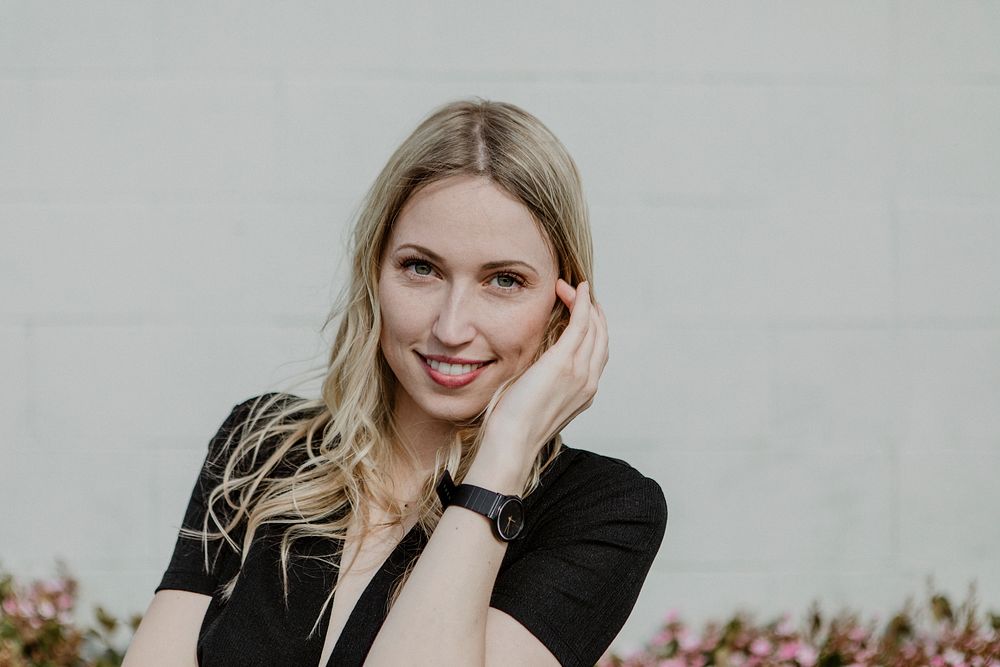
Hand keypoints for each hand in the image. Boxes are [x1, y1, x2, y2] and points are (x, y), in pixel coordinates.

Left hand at [476, 279, 608, 478]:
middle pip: (601, 337)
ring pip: (594, 327)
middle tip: (577, 294)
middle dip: (592, 311)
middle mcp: (589, 381)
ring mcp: (579, 372)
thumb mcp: (538, 401)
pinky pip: (580, 324)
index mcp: (585, 393)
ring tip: (570, 288)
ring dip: (584, 303)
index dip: (593, 328)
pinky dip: (581, 303)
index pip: (598, 353)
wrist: (513, 440)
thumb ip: (544, 382)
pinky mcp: (563, 362)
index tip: (580, 312)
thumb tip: (534, 367)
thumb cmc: (516, 426)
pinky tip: (574, 290)